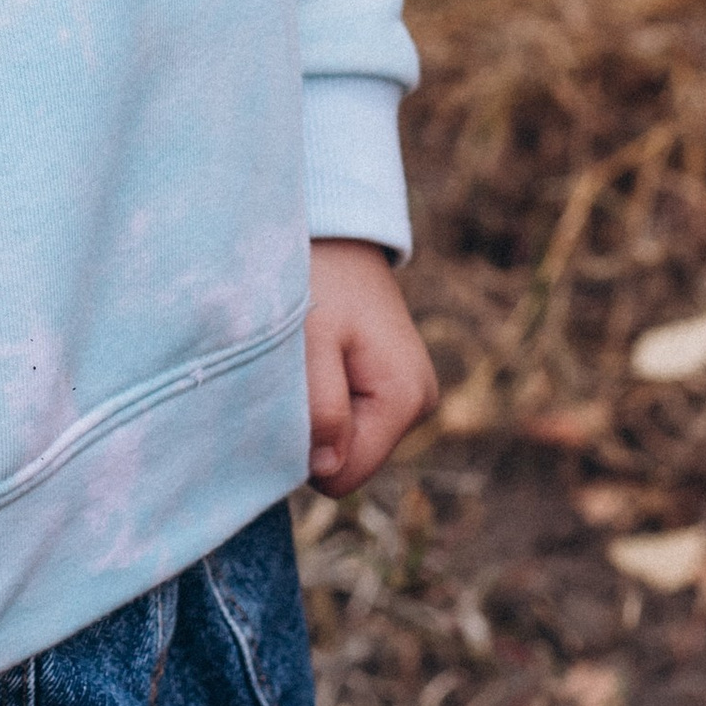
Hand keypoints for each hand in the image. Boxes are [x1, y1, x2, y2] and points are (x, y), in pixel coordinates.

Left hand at [306, 237, 437, 495]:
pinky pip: (346, 419)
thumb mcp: (310, 338)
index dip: (304, 447)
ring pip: (342, 442)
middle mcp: (418, 403)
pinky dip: (322, 396)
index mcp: (405, 398)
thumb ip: (320, 407)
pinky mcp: (390, 385)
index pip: (342, 475)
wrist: (336, 230)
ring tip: (305, 357)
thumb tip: (326, 471)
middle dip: (310, 428)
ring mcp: (407, 395)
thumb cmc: (318, 276)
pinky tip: (317, 358)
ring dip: (315, 410)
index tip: (287, 393)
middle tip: (294, 370)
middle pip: (344, 462)